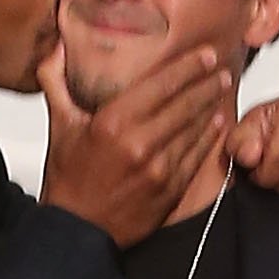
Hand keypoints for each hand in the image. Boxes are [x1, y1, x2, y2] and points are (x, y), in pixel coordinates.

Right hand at [39, 42, 230, 247]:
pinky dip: (208, 137)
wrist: (77, 231)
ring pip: (195, 129)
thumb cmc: (69, 181)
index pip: (162, 84)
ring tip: (220, 91)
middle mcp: (140, 144)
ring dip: (211, 107)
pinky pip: (196, 156)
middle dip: (207, 84)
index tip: (205, 55)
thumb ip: (57, 82)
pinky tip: (215, 124)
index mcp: (113, 124)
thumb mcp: (59, 126)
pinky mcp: (170, 190)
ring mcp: (159, 169)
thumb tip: (58, 48)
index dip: (189, 66)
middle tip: (221, 70)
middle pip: (185, 104)